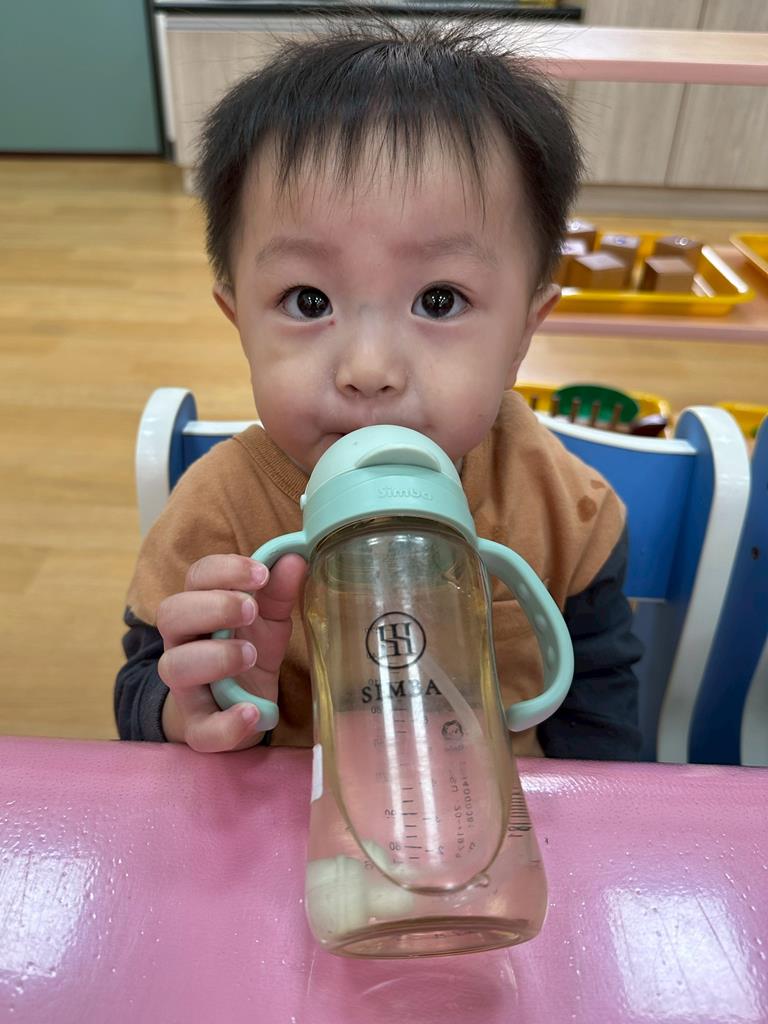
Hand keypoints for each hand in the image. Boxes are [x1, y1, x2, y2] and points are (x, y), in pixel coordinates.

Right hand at [157, 553, 306, 751]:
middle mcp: (183, 643)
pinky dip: (226, 723)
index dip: (224, 570)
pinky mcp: (199, 726)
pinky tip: (251, 712)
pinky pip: (201, 729)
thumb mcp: (267, 620)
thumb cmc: (246, 650)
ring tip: (251, 655)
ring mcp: (186, 687)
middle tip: (251, 609)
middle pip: (171, 614)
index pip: (196, 577)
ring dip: (214, 657)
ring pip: (175, 667)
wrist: (235, 708)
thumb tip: (295, 557)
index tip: (261, 574)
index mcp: (200, 608)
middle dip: (212, 607)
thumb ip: (279, 591)